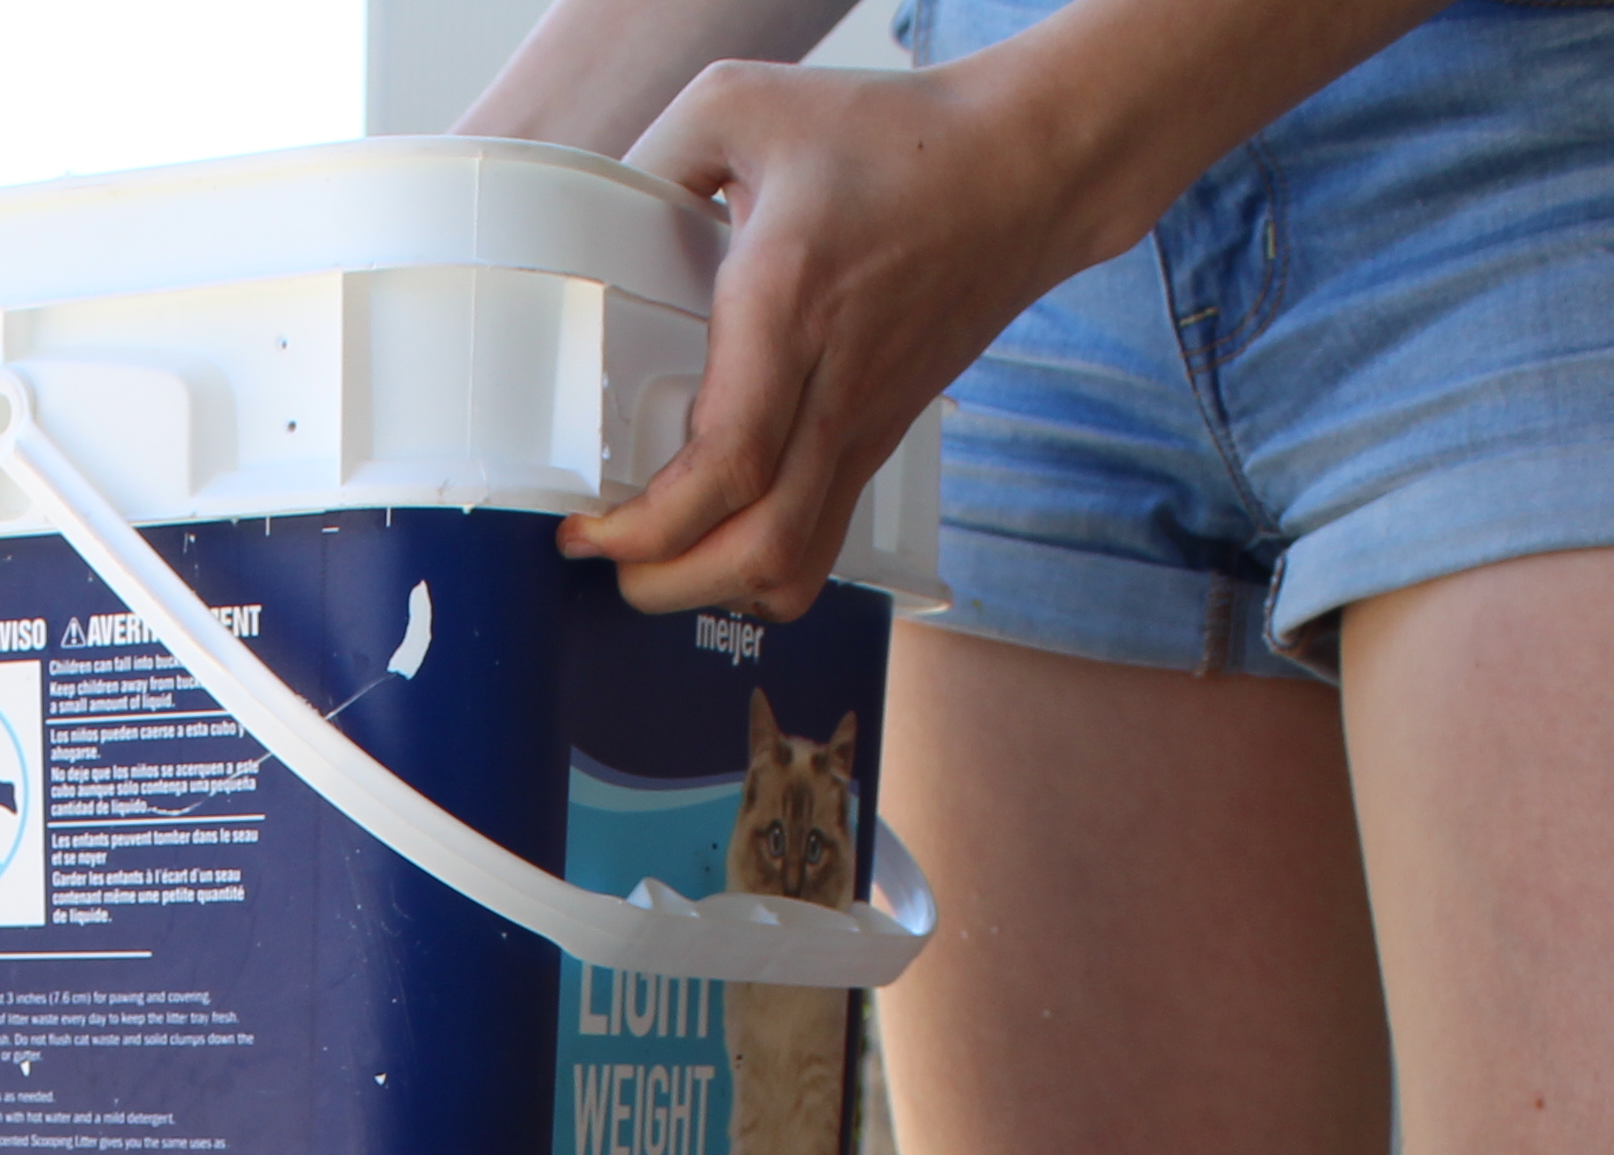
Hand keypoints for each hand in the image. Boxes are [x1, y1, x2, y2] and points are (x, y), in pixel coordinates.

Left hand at [563, 58, 1095, 618]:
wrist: (1027, 171)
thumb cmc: (897, 135)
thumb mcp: (749, 103)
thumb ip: (660, 149)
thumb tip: (594, 207)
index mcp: (790, 305)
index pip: (726, 463)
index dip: (646, 524)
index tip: (587, 524)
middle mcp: (831, 385)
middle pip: (756, 547)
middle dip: (666, 583)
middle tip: (607, 555)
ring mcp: (864, 423)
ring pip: (797, 565)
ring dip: (719, 592)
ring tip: (660, 563)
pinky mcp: (881, 437)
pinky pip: (823, 540)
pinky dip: (764, 569)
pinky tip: (719, 540)